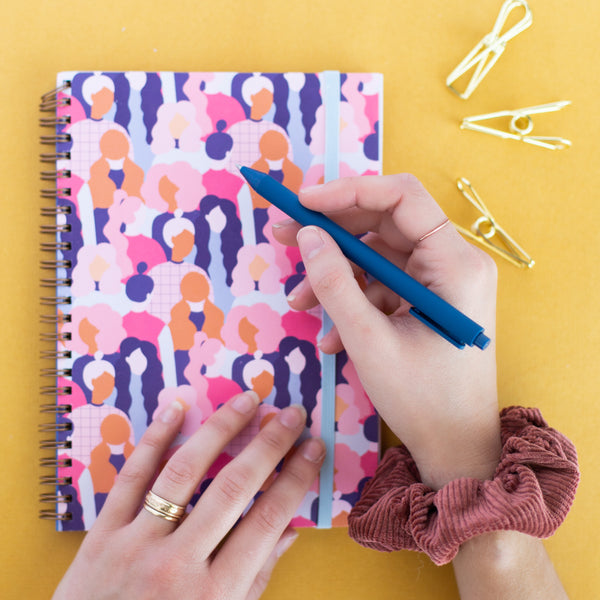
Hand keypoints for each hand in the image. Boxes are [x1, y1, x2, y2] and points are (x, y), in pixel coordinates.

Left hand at [53, 393, 324, 599]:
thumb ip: (257, 577)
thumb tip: (291, 528)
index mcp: (216, 594)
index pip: (267, 521)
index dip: (295, 479)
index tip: (314, 447)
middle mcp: (178, 564)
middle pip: (232, 488)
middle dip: (268, 445)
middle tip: (291, 414)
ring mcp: (137, 544)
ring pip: (183, 472)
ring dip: (219, 430)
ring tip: (247, 400)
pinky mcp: (103, 533)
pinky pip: (132, 478)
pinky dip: (155, 439)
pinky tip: (177, 409)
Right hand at [273, 174, 500, 488]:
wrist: (456, 448)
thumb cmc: (422, 400)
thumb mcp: (369, 341)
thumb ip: (335, 283)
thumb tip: (308, 235)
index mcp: (455, 264)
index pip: (401, 197)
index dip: (348, 191)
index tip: (302, 202)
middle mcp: (454, 263)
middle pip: (385, 223)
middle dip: (333, 232)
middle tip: (285, 235)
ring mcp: (441, 282)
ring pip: (378, 256)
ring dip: (336, 274)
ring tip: (299, 302)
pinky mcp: (427, 301)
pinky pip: (383, 284)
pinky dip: (353, 300)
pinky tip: (330, 335)